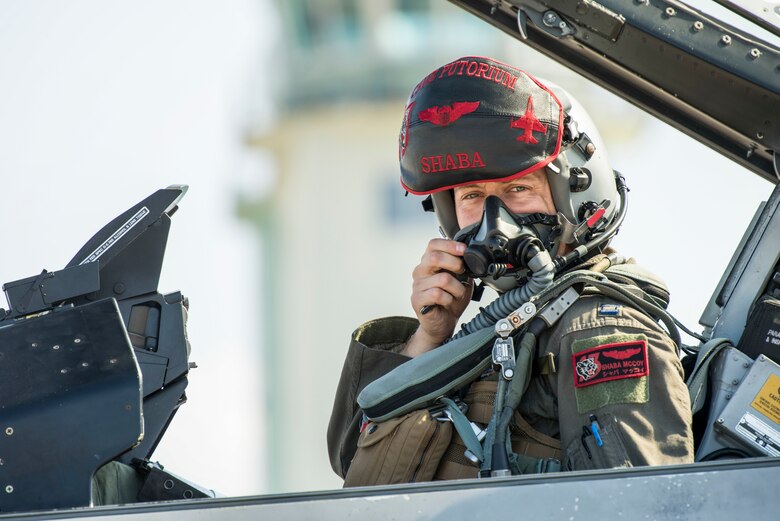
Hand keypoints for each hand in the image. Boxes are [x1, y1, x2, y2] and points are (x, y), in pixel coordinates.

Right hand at [403, 239, 472, 356]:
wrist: (444, 322)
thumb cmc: (451, 299)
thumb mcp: (461, 279)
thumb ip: (463, 266)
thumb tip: (471, 256)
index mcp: (429, 262)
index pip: (433, 244)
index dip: (450, 244)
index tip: (464, 250)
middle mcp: (420, 271)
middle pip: (434, 257)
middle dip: (455, 264)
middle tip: (462, 273)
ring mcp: (417, 285)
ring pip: (442, 279)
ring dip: (457, 288)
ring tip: (457, 294)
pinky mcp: (417, 299)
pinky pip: (437, 294)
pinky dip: (449, 299)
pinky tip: (448, 302)